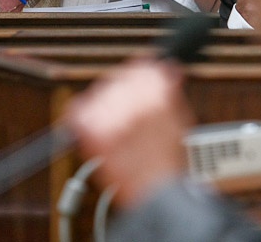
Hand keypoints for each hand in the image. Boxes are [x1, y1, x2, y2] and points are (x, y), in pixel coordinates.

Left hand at [65, 59, 193, 206]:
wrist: (156, 196)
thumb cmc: (171, 163)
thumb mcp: (182, 119)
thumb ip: (171, 91)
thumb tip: (165, 70)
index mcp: (159, 92)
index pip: (143, 66)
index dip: (142, 74)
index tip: (141, 81)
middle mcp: (134, 99)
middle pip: (120, 77)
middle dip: (125, 88)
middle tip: (128, 106)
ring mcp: (112, 114)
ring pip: (100, 91)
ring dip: (106, 101)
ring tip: (115, 121)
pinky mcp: (92, 132)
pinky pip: (78, 109)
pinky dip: (82, 113)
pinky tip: (93, 123)